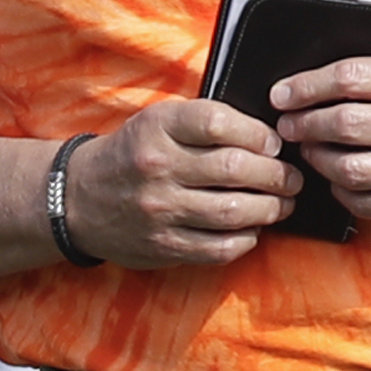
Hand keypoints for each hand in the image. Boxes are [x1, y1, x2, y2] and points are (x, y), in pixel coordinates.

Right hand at [62, 100, 298, 266]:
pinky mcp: (163, 246)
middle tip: (292, 178)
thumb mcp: (157, 122)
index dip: (259, 133)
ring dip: (271, 209)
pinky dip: (246, 239)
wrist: (78, 199)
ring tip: (282, 204)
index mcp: (157, 128)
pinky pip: (219, 248)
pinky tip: (252, 229)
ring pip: (234, 211)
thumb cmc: (132, 155)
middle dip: (278, 175)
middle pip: (235, 168)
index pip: (219, 123)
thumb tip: (269, 139)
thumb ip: (205, 124)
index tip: (274, 143)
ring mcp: (159, 211)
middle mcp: (156, 167)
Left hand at [268, 55, 370, 224]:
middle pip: (341, 124)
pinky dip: (340, 190)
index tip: (281, 94)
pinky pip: (362, 203)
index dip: (304, 86)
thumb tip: (309, 86)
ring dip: (317, 159)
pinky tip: (338, 178)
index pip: (348, 78)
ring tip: (311, 150)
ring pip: (347, 168)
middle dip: (302, 125)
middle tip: (289, 126)